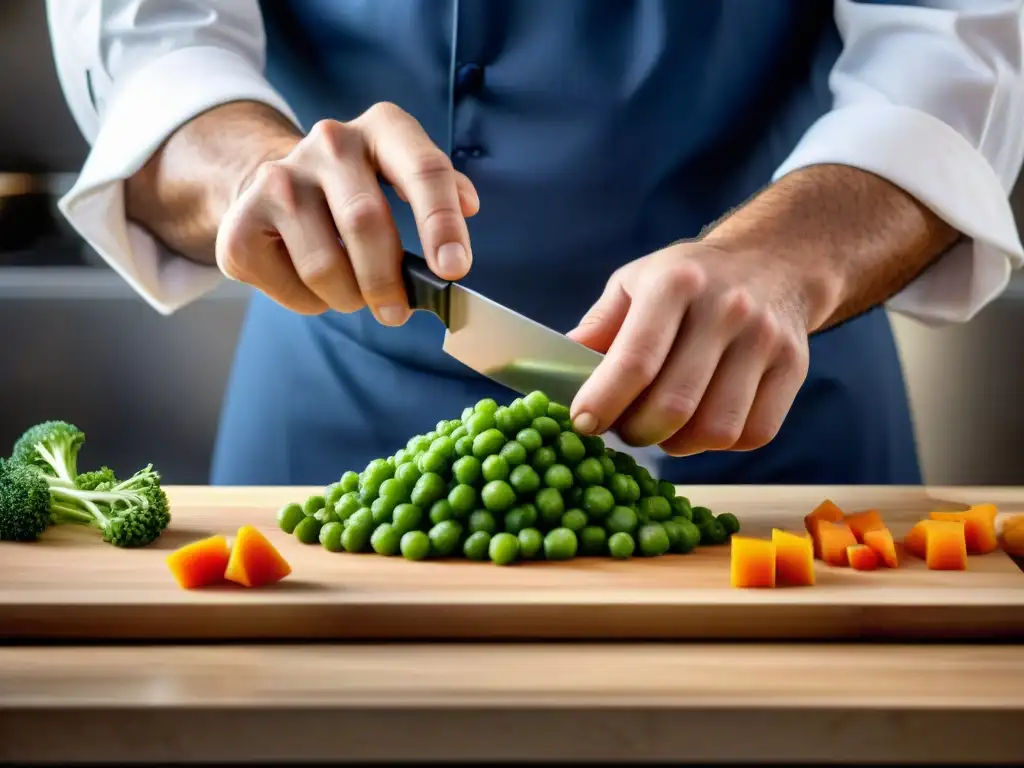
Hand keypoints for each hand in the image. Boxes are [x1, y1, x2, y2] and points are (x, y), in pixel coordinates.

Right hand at [216, 102, 478, 323]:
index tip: (454, 270)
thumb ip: (440, 191)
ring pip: (325, 266)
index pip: (422, 169)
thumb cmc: (356, 190)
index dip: (441, 223)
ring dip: (349, 297)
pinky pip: (292, 288)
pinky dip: (312, 302)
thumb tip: (469, 204)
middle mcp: (328, 142)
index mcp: (382, 127)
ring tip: (353, 294)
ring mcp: (277, 179)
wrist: (270, 185)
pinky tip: (313, 284)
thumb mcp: (401, 174)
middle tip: (398, 312)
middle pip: (365, 222)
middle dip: (387, 281)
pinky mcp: (241, 225)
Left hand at [567, 240, 815, 455]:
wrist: (774, 261)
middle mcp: (726, 309)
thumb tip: (556, 369)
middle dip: (636, 432)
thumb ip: (598, 328)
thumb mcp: (635, 283)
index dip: (604, 400)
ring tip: (662, 427)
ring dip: (677, 444)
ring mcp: (766, 340)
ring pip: (715, 429)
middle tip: (622, 428)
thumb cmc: (688, 280)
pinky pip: (752, 433)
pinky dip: (719, 443)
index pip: (636, 360)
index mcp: (676, 283)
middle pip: (674, 405)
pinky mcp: (794, 368)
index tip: (582, 422)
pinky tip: (701, 422)